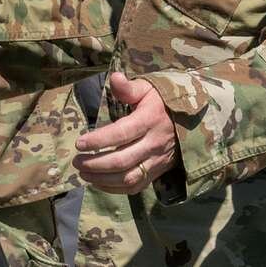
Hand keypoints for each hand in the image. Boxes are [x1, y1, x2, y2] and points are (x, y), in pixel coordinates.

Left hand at [72, 73, 178, 193]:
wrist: (189, 121)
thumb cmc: (160, 102)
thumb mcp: (147, 88)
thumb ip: (129, 87)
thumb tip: (115, 77)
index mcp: (150, 119)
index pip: (122, 133)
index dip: (99, 140)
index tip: (79, 143)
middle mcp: (154, 143)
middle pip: (122, 160)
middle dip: (96, 163)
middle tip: (76, 161)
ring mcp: (157, 161)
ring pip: (128, 178)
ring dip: (103, 179)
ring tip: (83, 173)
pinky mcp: (158, 173)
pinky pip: (136, 187)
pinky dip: (115, 189)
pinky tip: (98, 182)